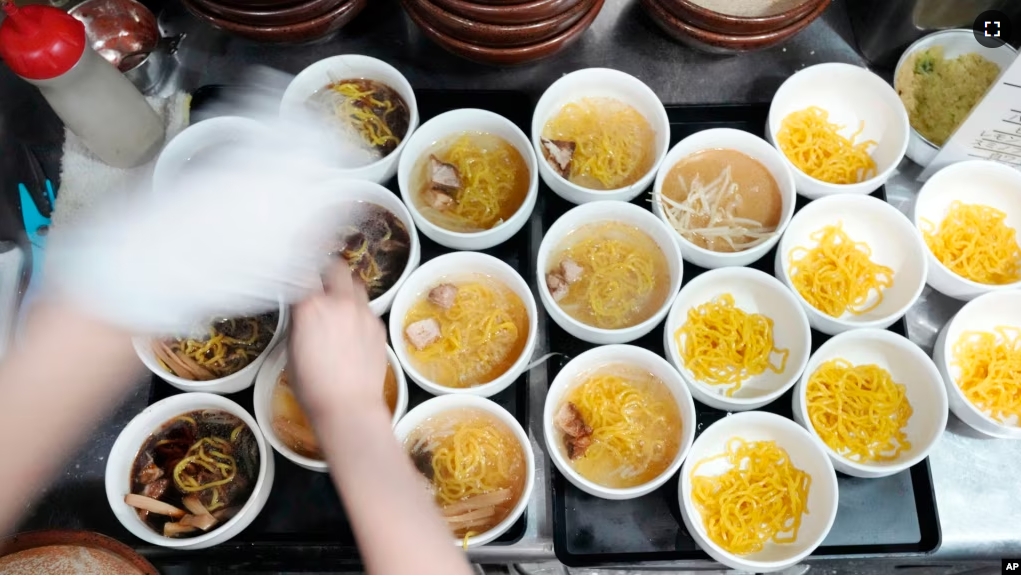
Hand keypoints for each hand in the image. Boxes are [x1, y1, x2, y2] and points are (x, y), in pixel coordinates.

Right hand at [288, 261, 387, 417]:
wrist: (349, 406)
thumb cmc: (312, 385)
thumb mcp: (292, 350)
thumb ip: (299, 321)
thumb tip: (303, 310)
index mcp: (311, 306)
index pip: (303, 273)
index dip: (299, 275)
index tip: (297, 280)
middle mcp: (339, 302)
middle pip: (336, 268)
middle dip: (328, 272)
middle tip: (321, 284)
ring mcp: (363, 312)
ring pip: (356, 285)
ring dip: (346, 289)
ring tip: (338, 306)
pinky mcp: (379, 326)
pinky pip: (367, 309)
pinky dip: (358, 312)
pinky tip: (353, 331)